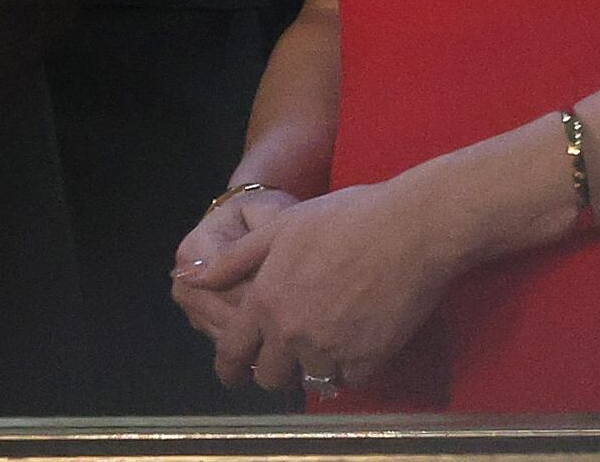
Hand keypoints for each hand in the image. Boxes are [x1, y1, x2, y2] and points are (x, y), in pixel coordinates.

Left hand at [170, 181, 456, 394]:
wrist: (410, 229)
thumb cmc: (344, 218)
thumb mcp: (279, 228)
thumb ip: (233, 260)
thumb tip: (190, 276)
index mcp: (266, 299)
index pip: (233, 351)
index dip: (228, 368)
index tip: (231, 376)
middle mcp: (292, 331)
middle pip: (269, 376)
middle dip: (271, 370)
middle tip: (283, 358)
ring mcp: (330, 349)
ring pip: (310, 381)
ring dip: (311, 369)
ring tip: (323, 345)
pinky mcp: (367, 360)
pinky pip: (348, 380)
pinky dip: (348, 368)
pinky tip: (354, 342)